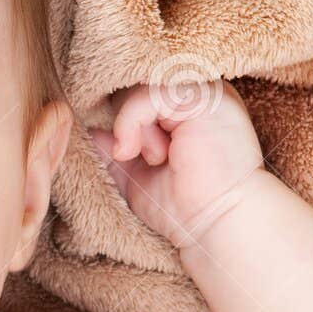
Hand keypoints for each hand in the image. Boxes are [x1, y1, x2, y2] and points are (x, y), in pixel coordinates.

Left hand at [88, 78, 263, 249]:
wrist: (221, 227)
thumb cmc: (187, 210)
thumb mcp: (138, 177)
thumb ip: (118, 150)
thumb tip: (91, 128)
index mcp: (192, 108)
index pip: (141, 92)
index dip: (123, 118)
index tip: (124, 152)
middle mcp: (201, 94)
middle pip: (137, 84)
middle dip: (127, 123)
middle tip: (143, 159)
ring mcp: (205, 92)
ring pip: (140, 88)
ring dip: (133, 127)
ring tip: (153, 159)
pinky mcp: (204, 97)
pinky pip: (146, 94)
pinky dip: (130, 123)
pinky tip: (143, 153)